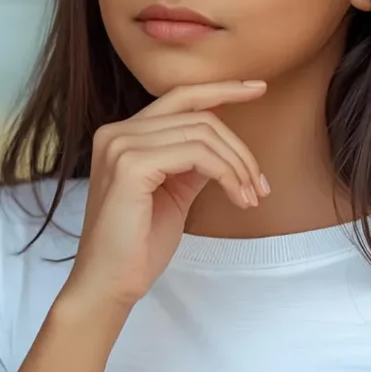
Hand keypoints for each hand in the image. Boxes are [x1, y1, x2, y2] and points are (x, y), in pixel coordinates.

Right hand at [64, 81, 269, 308]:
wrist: (111, 283)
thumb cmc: (139, 245)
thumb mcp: (174, 193)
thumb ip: (192, 162)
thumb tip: (224, 142)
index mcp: (123, 135)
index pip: (180, 97)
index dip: (221, 89)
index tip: (258, 89)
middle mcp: (116, 132)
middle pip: (199, 116)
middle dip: (239, 148)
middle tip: (259, 185)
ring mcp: (120, 145)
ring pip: (202, 133)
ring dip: (237, 165)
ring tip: (251, 196)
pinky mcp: (130, 165)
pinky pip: (196, 154)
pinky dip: (226, 173)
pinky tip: (236, 197)